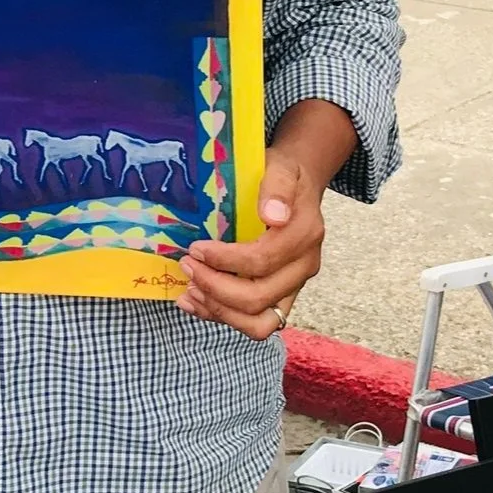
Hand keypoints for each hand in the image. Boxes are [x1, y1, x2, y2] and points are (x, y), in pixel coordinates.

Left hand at [175, 147, 325, 340]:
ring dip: (218, 310)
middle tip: (187, 266)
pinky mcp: (281, 297)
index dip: (224, 260)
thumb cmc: (283, 177)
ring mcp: (293, 287)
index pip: (262, 261)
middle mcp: (303, 267)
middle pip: (258, 298)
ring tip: (189, 290)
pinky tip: (194, 301)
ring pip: (258, 322)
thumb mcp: (279, 168)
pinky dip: (222, 316)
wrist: (298, 188)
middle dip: (215, 287)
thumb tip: (272, 214)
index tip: (196, 248)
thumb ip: (276, 188)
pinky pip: (255, 323)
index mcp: (304, 235)